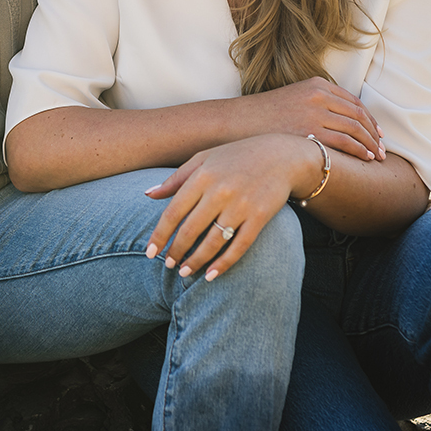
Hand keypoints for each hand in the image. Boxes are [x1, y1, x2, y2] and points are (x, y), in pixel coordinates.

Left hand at [144, 133, 315, 280]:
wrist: (282, 155)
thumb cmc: (236, 156)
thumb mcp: (204, 158)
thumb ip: (176, 179)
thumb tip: (148, 194)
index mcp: (203, 176)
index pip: (173, 212)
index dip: (160, 235)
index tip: (151, 252)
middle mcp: (220, 191)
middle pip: (190, 230)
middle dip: (176, 251)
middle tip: (168, 265)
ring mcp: (241, 206)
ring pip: (213, 242)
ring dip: (196, 261)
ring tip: (185, 272)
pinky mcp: (260, 217)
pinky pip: (238, 246)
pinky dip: (223, 264)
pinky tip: (211, 275)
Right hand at [238, 77, 383, 161]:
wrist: (240, 122)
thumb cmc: (265, 116)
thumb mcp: (294, 98)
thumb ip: (317, 103)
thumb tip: (339, 121)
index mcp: (316, 84)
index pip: (354, 102)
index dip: (370, 119)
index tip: (378, 133)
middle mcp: (319, 95)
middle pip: (358, 115)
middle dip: (374, 134)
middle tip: (384, 149)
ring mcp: (314, 112)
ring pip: (355, 129)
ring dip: (371, 144)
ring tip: (378, 157)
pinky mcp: (309, 131)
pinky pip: (344, 142)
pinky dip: (359, 150)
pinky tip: (366, 158)